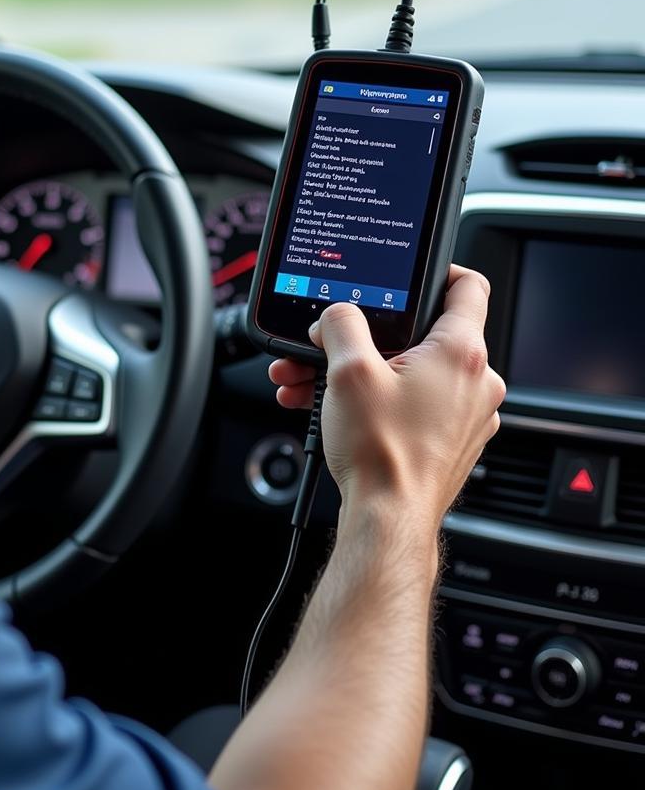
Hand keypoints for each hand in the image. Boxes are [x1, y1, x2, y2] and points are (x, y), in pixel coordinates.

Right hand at [270, 266, 505, 540]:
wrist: (388, 519)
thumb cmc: (381, 454)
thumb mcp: (348, 371)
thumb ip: (341, 324)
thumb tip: (336, 314)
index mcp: (460, 353)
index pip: (467, 285)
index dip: (439, 269)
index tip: (413, 273)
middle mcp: (475, 382)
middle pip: (421, 335)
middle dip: (364, 338)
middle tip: (327, 347)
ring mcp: (467, 415)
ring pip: (410, 374)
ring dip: (360, 373)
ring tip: (314, 385)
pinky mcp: (451, 441)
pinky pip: (414, 405)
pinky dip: (376, 401)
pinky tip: (335, 409)